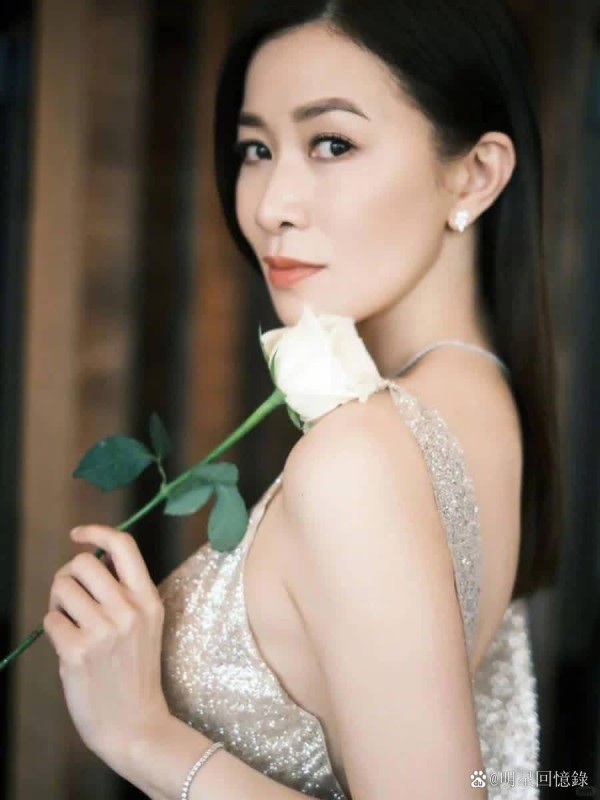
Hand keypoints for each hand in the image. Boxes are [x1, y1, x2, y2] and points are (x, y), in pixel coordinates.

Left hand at [43, 525, 170, 771]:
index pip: (123, 545)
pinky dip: (53, 629)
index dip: (96, 531)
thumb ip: (125, 591)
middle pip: (83, 563)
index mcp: (148, 598)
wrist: (134, 723)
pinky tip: (68, 646)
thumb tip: (92, 560)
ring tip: (70, 622)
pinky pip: (50, 620)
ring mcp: (102, 631)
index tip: (78, 534)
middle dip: (69, 575)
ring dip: (58, 602)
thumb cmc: (135, 671)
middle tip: (71, 596)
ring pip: (62, 588)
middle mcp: (128, 609)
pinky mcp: (76, 652)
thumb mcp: (147, 623)